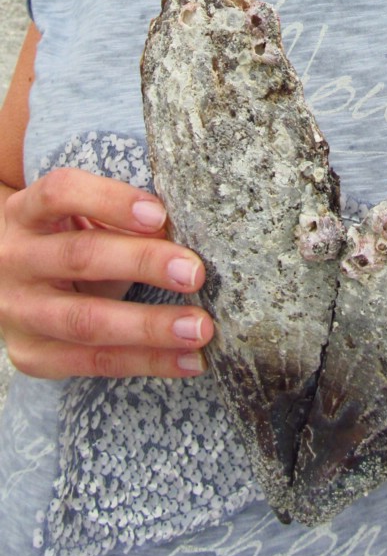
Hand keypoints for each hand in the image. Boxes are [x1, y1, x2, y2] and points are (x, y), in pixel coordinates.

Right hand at [0, 167, 213, 379]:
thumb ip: (117, 218)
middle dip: (143, 263)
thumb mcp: (76, 218)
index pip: (62, 193)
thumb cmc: (63, 241)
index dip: (110, 201)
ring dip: (150, 327)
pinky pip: (94, 362)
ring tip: (198, 329)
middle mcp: (15, 259)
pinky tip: (189, 360)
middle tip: (195, 273)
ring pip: (86, 321)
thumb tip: (180, 232)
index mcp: (27, 212)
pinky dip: (147, 362)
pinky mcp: (31, 355)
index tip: (160, 215)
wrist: (9, 285)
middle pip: (80, 257)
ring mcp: (19, 311)